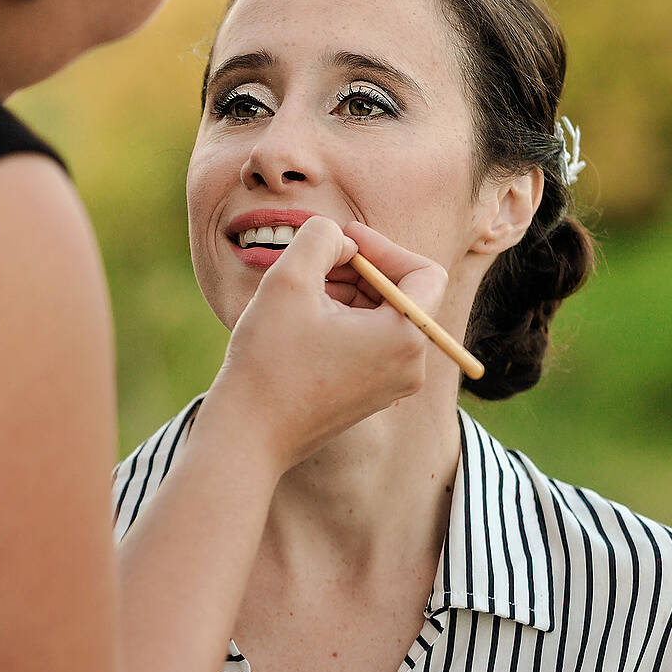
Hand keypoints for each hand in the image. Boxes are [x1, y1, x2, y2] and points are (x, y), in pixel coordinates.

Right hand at [201, 216, 447, 474]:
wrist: (248, 435)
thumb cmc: (269, 359)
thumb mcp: (290, 279)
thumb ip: (321, 237)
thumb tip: (340, 241)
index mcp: (405, 337)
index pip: (423, 272)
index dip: (383, 246)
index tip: (342, 240)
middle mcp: (410, 367)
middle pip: (401, 295)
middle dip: (360, 269)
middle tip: (313, 262)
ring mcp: (391, 387)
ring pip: (382, 319)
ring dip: (348, 294)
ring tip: (303, 292)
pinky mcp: (369, 398)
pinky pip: (370, 346)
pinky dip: (344, 323)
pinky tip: (302, 321)